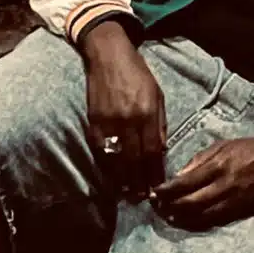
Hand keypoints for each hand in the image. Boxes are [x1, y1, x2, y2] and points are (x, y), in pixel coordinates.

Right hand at [79, 19, 165, 195]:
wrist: (108, 55)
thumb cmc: (137, 73)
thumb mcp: (157, 95)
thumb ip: (159, 123)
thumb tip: (160, 150)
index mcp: (147, 113)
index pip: (152, 151)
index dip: (154, 173)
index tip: (157, 188)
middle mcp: (128, 120)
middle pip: (134, 160)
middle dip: (138, 181)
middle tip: (141, 197)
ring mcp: (109, 122)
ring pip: (116, 158)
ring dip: (122, 179)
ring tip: (127, 192)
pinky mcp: (93, 120)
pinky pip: (100, 149)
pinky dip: (106, 165)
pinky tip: (111, 175)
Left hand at [151, 135, 253, 229]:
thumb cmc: (249, 149)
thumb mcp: (222, 146)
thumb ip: (199, 161)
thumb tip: (178, 176)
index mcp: (218, 167)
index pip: (185, 183)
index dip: (166, 191)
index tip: (154, 192)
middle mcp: (224, 186)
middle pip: (190, 204)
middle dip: (169, 207)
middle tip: (156, 207)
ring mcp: (234, 202)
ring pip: (201, 217)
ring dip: (181, 219)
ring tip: (168, 217)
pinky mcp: (242, 212)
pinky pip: (215, 222)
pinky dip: (199, 223)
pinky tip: (188, 221)